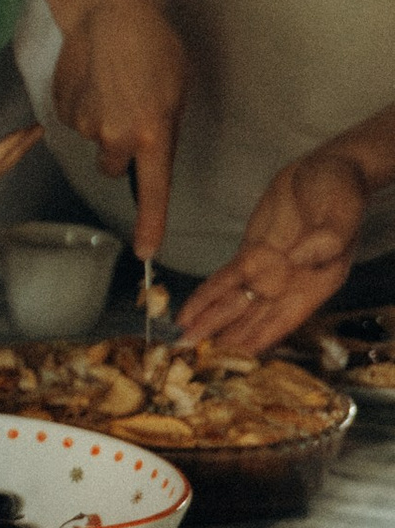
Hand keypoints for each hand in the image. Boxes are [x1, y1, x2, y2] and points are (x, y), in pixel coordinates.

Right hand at [48, 0, 188, 260]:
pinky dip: (83, 104)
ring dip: (101, 120)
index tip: (146, 253)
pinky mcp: (62, 110)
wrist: (105, 9)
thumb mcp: (177, 88)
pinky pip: (74, 120)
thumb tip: (150, 146)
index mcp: (154, 134)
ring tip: (110, 82)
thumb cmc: (151, 42)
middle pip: (114, 165)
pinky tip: (91, 77)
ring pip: (94, 140)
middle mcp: (117, 137)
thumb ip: (165, 126)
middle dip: (119, 146)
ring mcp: (85, 125)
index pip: (154, 192)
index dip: (151, 225)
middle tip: (129, 107)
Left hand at [179, 149, 372, 356]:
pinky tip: (188, 313)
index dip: (260, 339)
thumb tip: (301, 259)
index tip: (235, 359)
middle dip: (226, 341)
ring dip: (210, 324)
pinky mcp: (252, 254)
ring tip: (184, 343)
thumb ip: (327, 238)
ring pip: (235, 305)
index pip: (284, 319)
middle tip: (196, 361)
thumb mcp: (341, 212)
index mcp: (317, 283)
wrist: (329, 167)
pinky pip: (225, 281)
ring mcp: (270, 272)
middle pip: (254, 321)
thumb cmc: (343, 191)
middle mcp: (291, 285)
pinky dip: (206, 297)